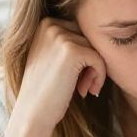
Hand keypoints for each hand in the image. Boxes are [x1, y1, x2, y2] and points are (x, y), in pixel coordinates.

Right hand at [14, 17, 107, 136]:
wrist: (33, 113)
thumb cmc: (46, 90)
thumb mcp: (52, 57)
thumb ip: (69, 41)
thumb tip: (102, 31)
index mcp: (44, 23)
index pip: (81, 31)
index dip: (85, 54)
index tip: (79, 76)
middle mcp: (50, 25)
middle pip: (89, 38)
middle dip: (91, 61)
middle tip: (84, 84)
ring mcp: (60, 36)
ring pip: (96, 48)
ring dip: (96, 70)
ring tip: (85, 88)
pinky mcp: (72, 51)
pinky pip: (99, 59)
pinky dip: (100, 76)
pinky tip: (89, 91)